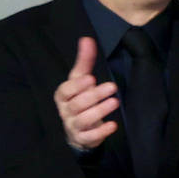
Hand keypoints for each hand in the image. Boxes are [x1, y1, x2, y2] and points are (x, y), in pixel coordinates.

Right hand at [54, 36, 119, 151]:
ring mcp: (73, 126)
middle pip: (77, 104)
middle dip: (94, 96)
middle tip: (112, 87)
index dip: (77, 86)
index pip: (65, 91)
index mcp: (63, 96)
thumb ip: (84, 61)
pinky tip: (113, 126)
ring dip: (99, 111)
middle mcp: (65, 111)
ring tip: (115, 102)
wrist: (77, 129)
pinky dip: (101, 132)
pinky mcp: (83, 138)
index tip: (91, 78)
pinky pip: (90, 137)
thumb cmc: (79, 99)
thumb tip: (87, 39)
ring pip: (83, 120)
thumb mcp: (80, 80)